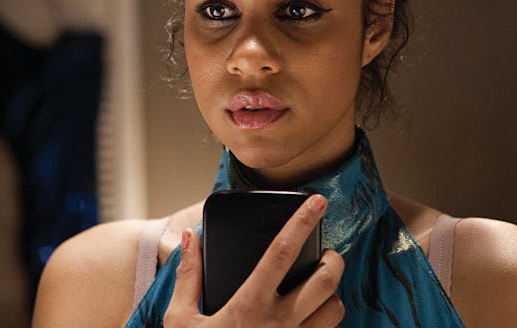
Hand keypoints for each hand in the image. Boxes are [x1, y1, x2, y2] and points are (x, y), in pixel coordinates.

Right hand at [164, 194, 344, 327]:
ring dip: (333, 294)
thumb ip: (189, 276)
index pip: (282, 253)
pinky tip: (312, 317)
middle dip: (333, 258)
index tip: (317, 202)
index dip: (301, 222)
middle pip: (325, 280)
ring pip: (336, 310)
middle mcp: (279, 325)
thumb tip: (193, 238)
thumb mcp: (180, 319)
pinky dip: (327, 323)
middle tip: (326, 253)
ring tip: (319, 287)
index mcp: (248, 306)